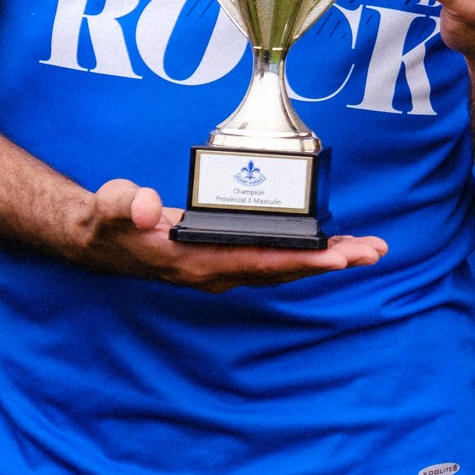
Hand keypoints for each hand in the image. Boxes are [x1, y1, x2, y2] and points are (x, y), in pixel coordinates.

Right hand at [74, 179, 385, 292]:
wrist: (100, 238)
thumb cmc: (109, 222)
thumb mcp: (109, 208)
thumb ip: (124, 204)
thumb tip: (145, 205)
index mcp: (195, 262)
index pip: (258, 263)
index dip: (300, 261)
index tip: (338, 257)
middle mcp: (215, 270)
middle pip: (283, 269)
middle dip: (330, 261)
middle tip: (373, 252)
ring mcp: (223, 266)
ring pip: (284, 266)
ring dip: (327, 258)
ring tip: (370, 249)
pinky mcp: (227, 256)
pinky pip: (276, 258)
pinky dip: (309, 252)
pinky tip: (336, 245)